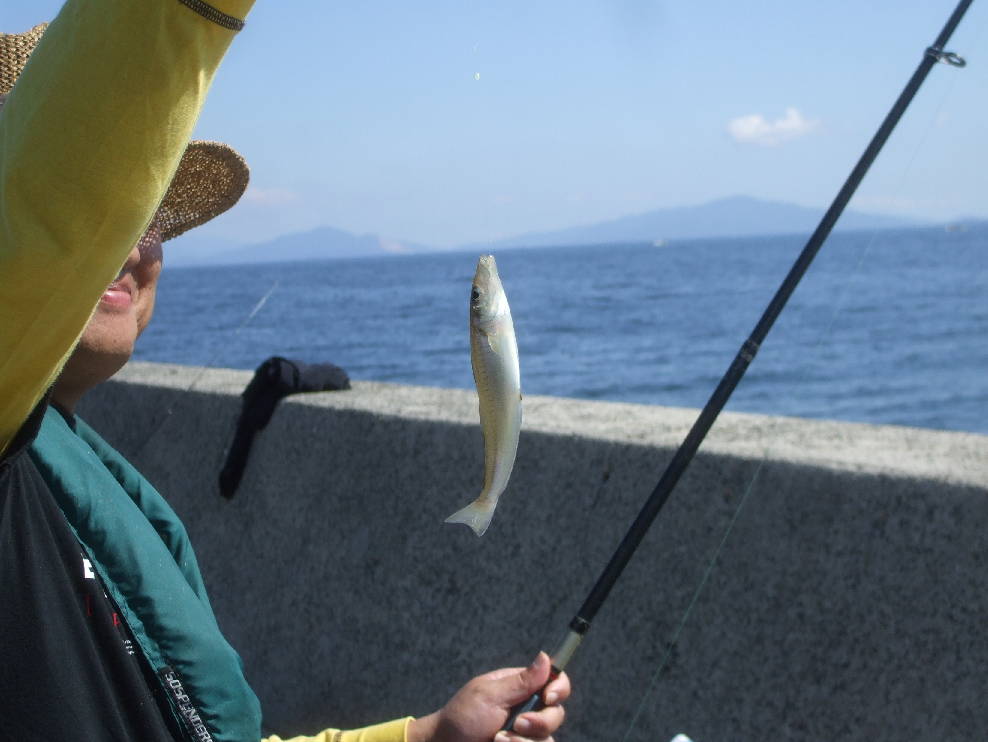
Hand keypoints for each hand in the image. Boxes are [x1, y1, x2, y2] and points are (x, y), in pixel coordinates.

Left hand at [407, 652, 569, 741]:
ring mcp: (526, 734)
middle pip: (556, 714)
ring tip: (499, 740)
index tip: (547, 698)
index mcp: (522, 688)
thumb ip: (521, 681)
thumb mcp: (489, 695)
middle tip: (516, 724)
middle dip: (540, 722)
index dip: (559, 688)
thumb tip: (545, 657)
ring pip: (547, 739)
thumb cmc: (462, 717)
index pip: (554, 682)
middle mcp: (528, 710)